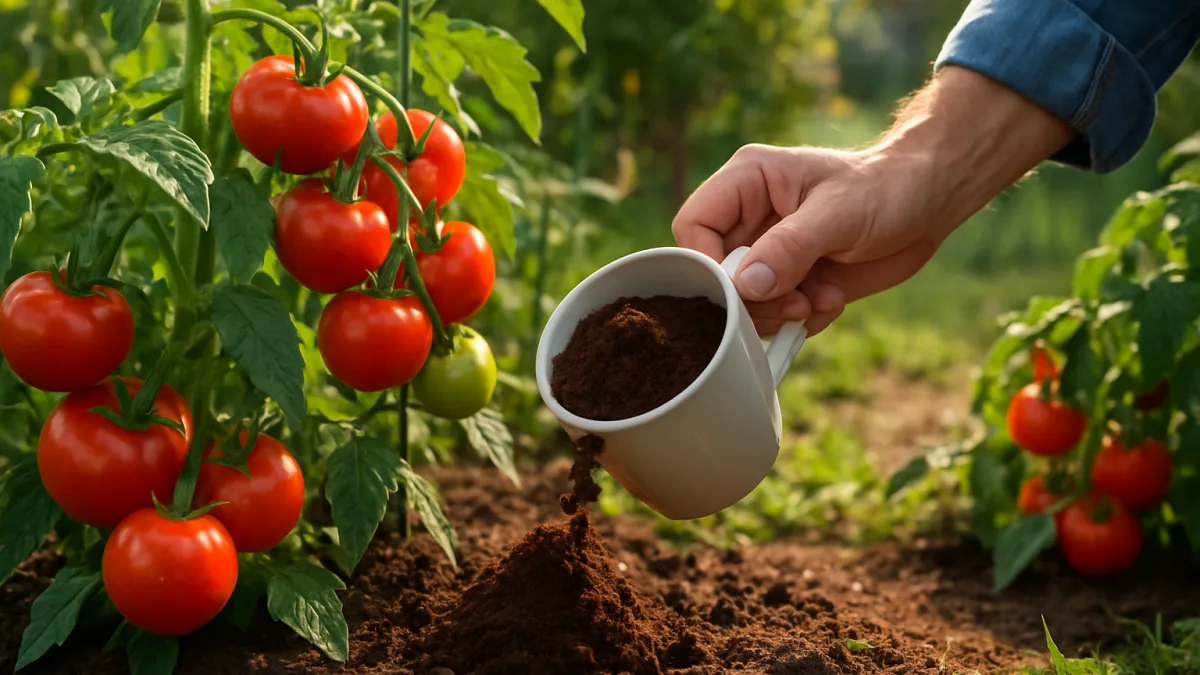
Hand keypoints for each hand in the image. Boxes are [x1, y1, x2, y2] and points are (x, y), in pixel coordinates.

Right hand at [672, 66, 1075, 335]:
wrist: (930, 201)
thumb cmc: (887, 188)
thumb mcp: (839, 214)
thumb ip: (788, 249)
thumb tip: (744, 286)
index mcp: (746, 182)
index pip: (694, 225)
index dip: (707, 263)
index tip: (742, 290)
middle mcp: (750, 218)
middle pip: (715, 273)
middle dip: (753, 299)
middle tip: (794, 304)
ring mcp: (770, 251)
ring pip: (744, 301)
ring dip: (780, 314)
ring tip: (820, 301)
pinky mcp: (792, 279)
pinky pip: (776, 314)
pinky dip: (802, 320)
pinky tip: (832, 300)